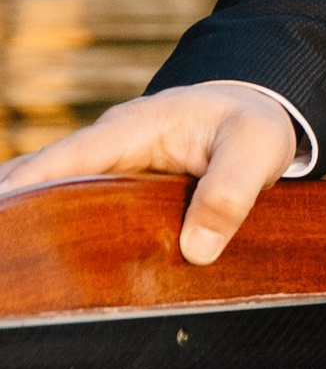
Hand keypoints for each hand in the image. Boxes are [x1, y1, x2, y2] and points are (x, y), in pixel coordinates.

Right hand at [0, 82, 302, 265]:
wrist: (256, 109)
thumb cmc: (252, 123)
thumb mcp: (257, 148)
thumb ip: (231, 192)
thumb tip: (197, 250)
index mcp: (134, 128)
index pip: (69, 157)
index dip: (29, 183)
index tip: (1, 207)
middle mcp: (109, 145)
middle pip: (43, 175)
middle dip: (13, 205)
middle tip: (5, 248)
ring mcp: (108, 166)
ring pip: (52, 190)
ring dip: (27, 217)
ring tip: (13, 259)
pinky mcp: (116, 187)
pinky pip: (73, 203)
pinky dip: (49, 224)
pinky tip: (35, 258)